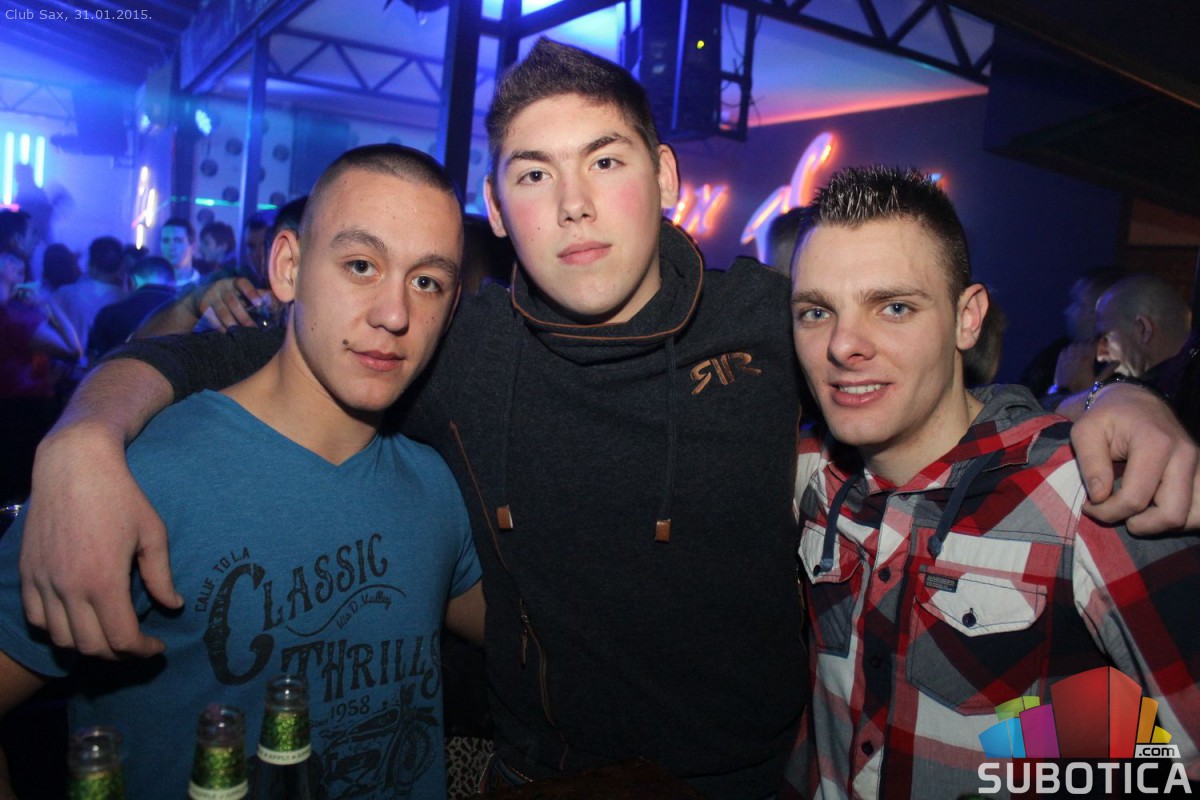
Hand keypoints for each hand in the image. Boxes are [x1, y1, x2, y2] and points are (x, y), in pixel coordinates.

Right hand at [19, 422, 181, 658]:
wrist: (73, 467)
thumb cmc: (121, 497)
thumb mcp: (152, 533)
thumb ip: (161, 575)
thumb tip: (173, 605)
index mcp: (104, 581)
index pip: (122, 639)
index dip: (143, 651)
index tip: (157, 647)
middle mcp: (69, 588)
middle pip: (91, 647)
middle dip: (118, 654)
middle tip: (136, 644)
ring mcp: (43, 582)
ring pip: (61, 638)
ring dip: (87, 645)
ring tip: (108, 634)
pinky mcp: (27, 573)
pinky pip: (36, 618)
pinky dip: (57, 628)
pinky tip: (76, 618)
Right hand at [195, 277, 268, 330]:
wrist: (201, 297)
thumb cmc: (231, 296)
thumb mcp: (242, 293)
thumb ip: (260, 296)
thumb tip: (280, 303)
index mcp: (235, 282)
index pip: (243, 283)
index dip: (251, 293)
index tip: (260, 305)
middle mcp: (222, 286)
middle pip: (233, 301)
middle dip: (243, 316)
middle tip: (253, 329)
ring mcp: (211, 296)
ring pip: (222, 311)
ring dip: (232, 323)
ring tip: (241, 334)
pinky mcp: (203, 306)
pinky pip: (212, 318)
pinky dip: (220, 327)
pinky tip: (227, 334)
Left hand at [1054, 341, 1103, 393]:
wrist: (1064, 394)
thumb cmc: (1083, 388)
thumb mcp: (1098, 381)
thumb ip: (1108, 370)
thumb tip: (1118, 361)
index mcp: (1086, 358)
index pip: (1093, 342)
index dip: (1098, 338)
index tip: (1103, 336)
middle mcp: (1076, 354)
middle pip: (1085, 341)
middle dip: (1091, 341)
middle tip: (1096, 345)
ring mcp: (1067, 356)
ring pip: (1075, 343)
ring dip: (1082, 344)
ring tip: (1086, 348)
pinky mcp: (1060, 359)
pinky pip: (1067, 348)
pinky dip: (1072, 347)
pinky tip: (1075, 352)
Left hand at [1071, 382, 1199, 532]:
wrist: (1137, 402)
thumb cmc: (1108, 417)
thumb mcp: (1085, 431)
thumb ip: (1090, 463)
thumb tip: (1099, 497)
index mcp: (1156, 444)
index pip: (1135, 499)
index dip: (1108, 511)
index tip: (1089, 505)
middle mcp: (1185, 456)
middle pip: (1171, 514)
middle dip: (1138, 524)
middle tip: (1115, 513)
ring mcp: (1199, 466)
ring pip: (1193, 517)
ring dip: (1162, 524)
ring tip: (1137, 513)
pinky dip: (1180, 519)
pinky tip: (1155, 510)